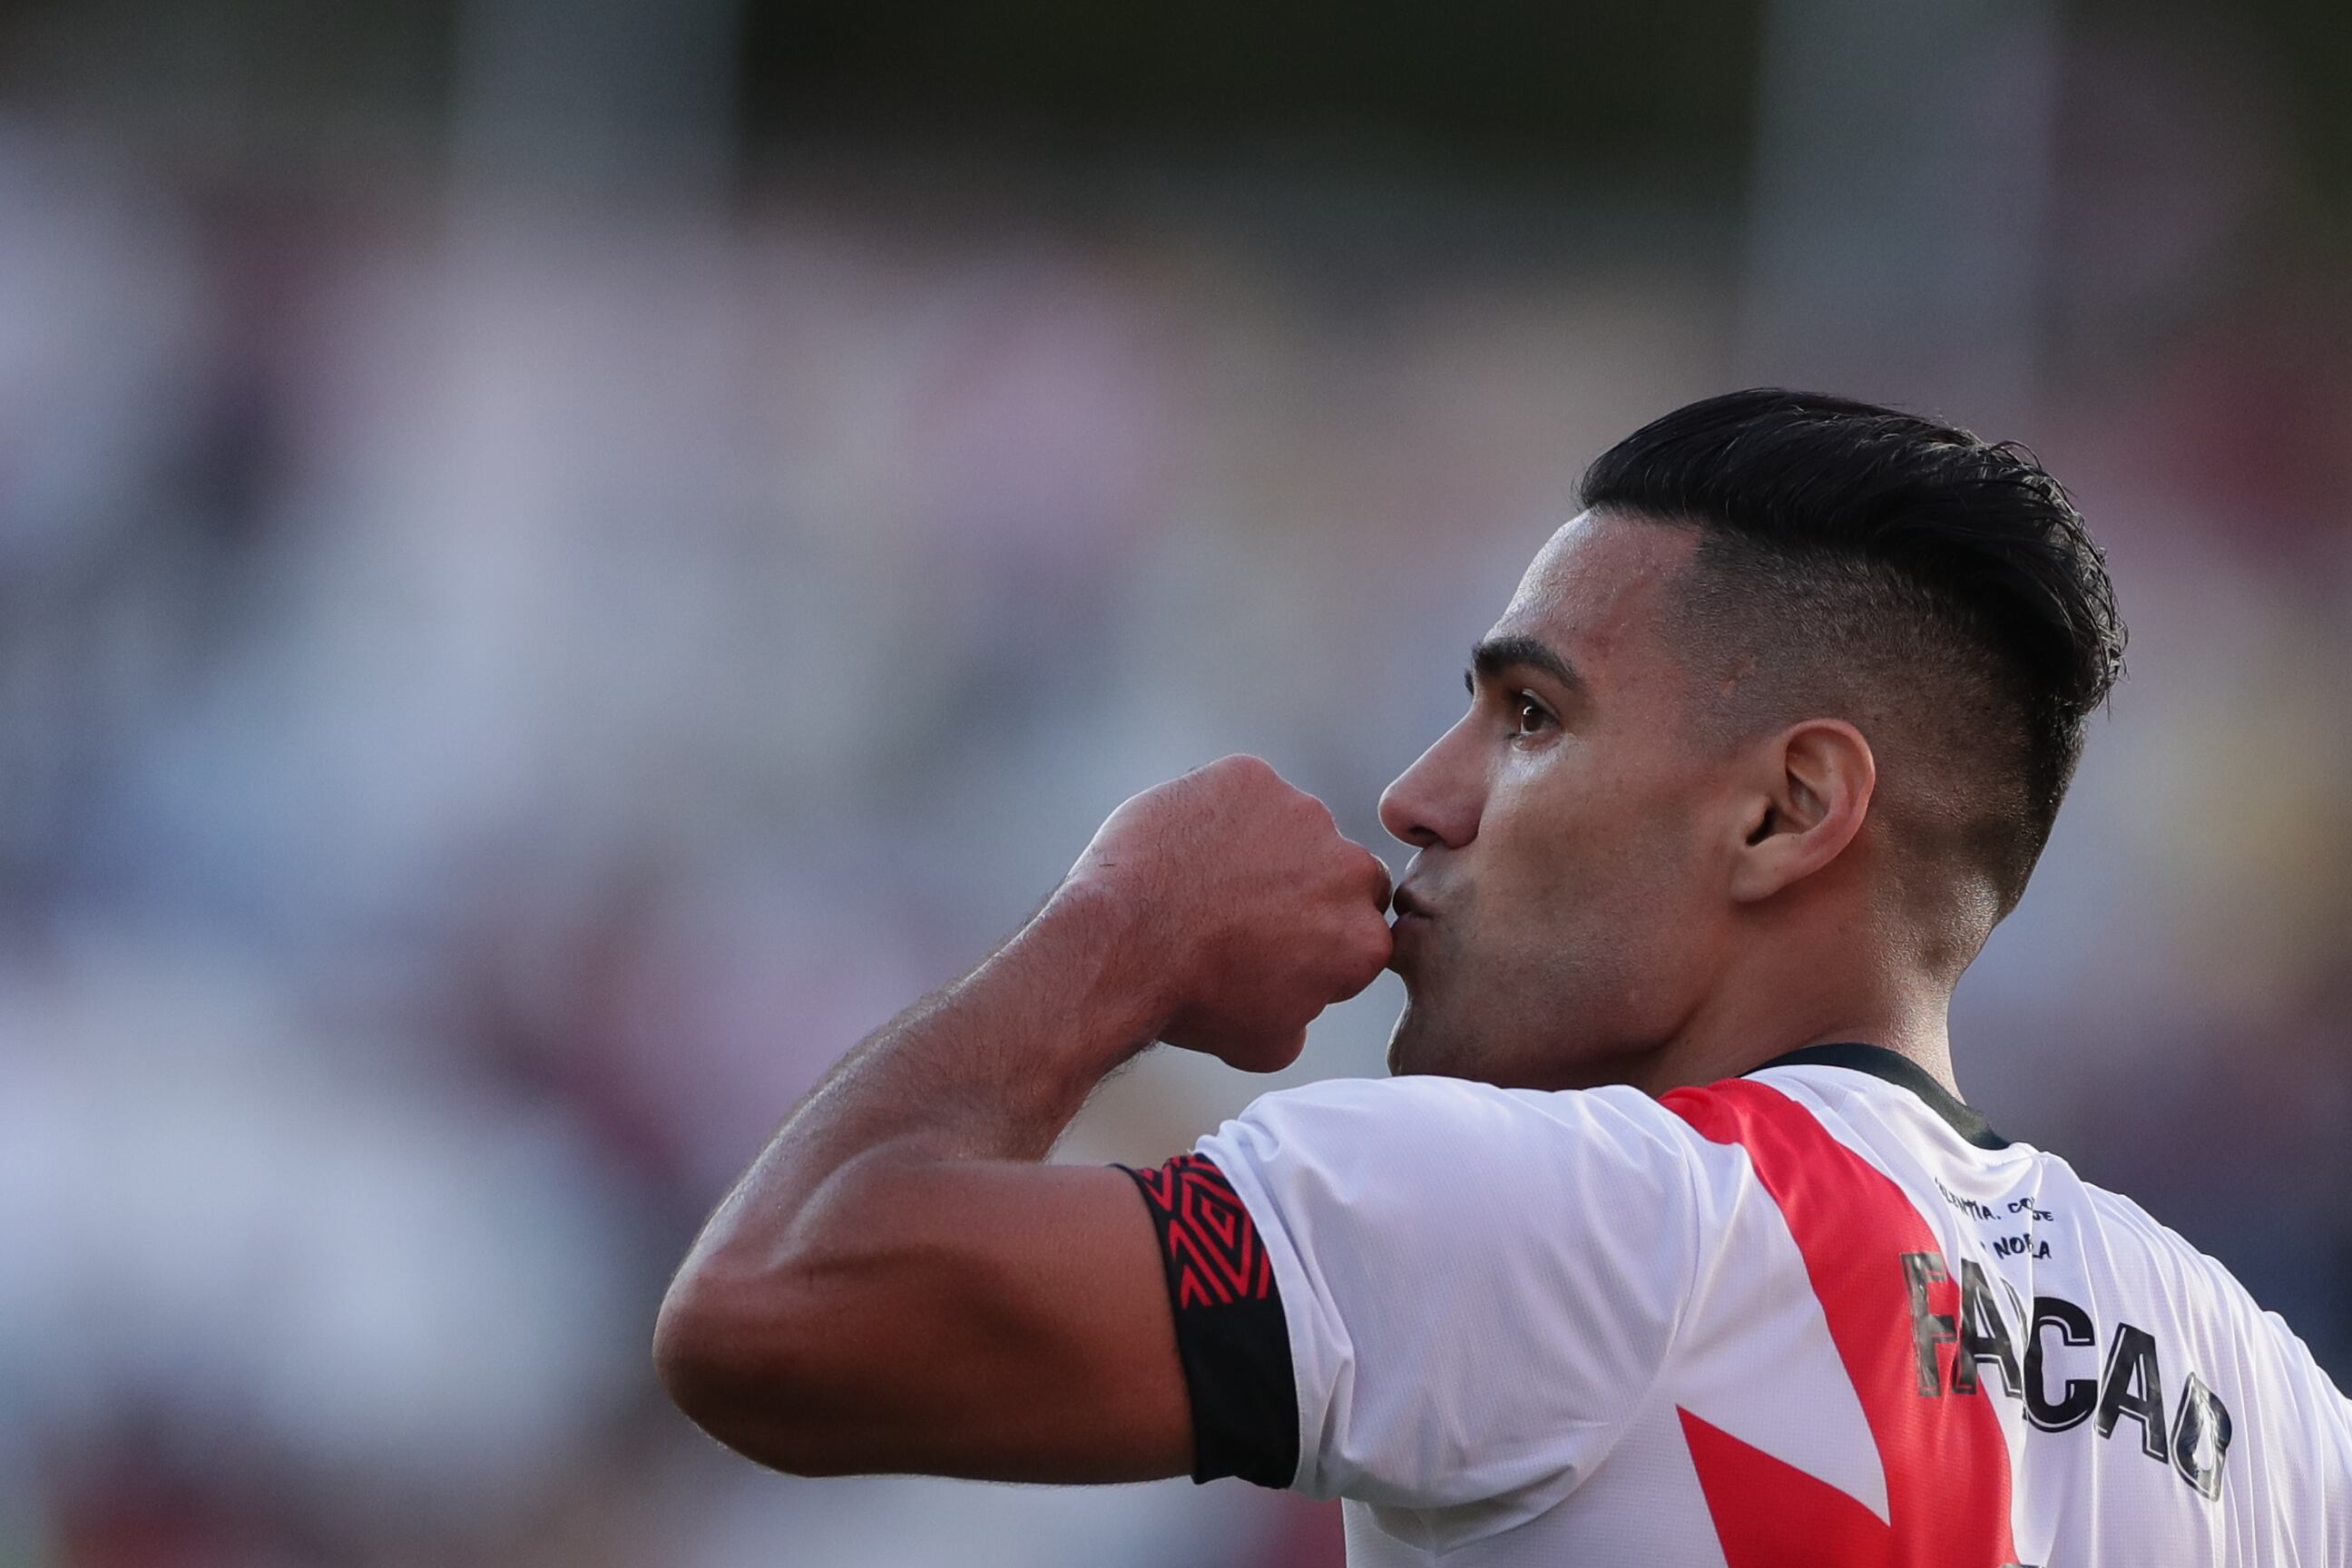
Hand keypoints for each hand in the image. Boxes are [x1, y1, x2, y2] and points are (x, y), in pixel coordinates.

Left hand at [1058, 755, 1393, 1072]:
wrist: (1122, 945)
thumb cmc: (1190, 1001)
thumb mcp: (1266, 1043)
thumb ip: (1307, 1012)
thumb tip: (1303, 999)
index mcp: (1363, 940)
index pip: (1357, 927)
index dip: (1315, 937)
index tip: (1273, 945)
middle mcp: (1348, 870)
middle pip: (1337, 870)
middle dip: (1301, 885)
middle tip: (1241, 907)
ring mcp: (1301, 814)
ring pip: (1291, 824)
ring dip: (1260, 845)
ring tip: (1200, 878)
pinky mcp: (1251, 776)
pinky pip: (1242, 790)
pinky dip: (1216, 811)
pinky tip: (1181, 845)